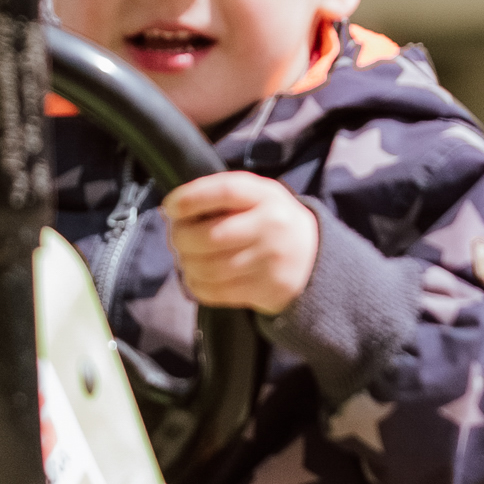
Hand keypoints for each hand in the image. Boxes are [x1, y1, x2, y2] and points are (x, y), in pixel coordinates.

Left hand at [162, 172, 315, 314]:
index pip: (225, 191)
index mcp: (268, 196)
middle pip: (209, 236)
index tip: (170, 207)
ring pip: (207, 268)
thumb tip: (174, 209)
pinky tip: (198, 276)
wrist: (312, 259)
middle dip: (181, 237)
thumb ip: (223, 195)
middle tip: (177, 236)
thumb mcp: (258, 196)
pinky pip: (214, 291)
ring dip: (186, 263)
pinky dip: (196, 284)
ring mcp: (268, 262)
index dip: (190, 198)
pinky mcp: (264, 290)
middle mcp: (271, 228)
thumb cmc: (272, 221)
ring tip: (187, 257)